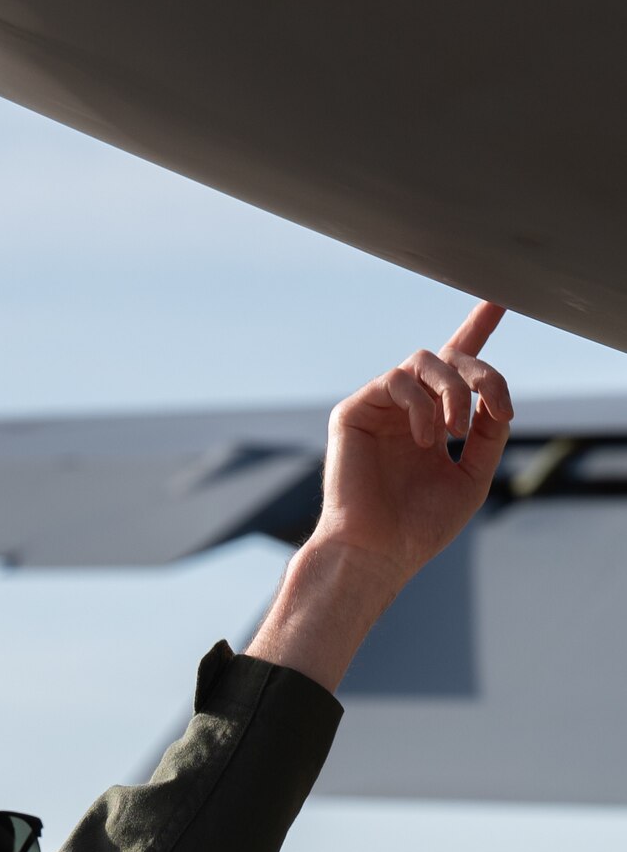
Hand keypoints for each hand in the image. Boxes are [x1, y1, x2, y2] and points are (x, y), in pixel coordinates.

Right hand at [247, 301, 512, 691]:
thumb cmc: (420, 526)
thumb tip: (495, 396)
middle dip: (481, 374)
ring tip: (456, 430)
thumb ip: (488, 433)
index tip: (499, 299)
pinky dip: (420, 404)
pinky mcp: (353, 411)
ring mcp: (379, 409)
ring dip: (453, 390)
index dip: (477, 329)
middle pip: (449, 359)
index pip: (457, 367)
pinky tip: (426, 438)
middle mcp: (406, 410)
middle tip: (494, 408)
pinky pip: (395, 381)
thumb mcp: (472, 476)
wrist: (377, 552)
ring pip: (423, 362)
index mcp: (432, 423)